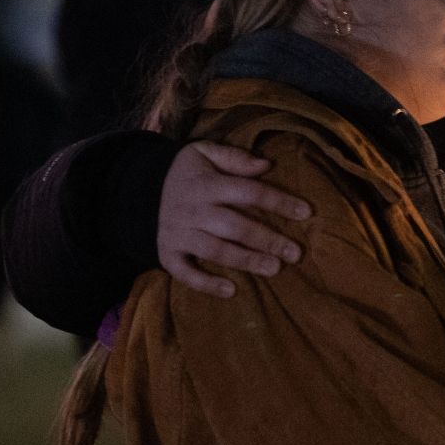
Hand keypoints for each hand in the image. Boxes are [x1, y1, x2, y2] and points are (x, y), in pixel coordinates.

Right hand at [157, 141, 312, 297]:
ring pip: (215, 250)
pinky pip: (184, 272)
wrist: (137, 190)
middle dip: (267, 239)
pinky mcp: (166, 253)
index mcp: (206, 184)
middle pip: (235, 226)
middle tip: (295, 253)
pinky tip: (230, 291)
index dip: (277, 202)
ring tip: (274, 269)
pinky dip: (205, 283)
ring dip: (245, 261)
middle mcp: (192, 210)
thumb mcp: (203, 153)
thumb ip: (234, 158)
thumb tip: (266, 164)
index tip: (306, 213)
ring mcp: (178, 233)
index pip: (248, 192)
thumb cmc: (186, 174)